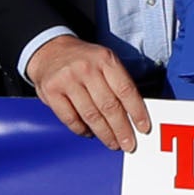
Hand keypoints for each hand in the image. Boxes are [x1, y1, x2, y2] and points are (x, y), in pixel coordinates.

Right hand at [29, 34, 148, 151]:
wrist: (50, 49)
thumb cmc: (83, 60)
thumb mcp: (104, 61)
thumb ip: (117, 83)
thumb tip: (133, 114)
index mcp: (105, 59)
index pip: (125, 90)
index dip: (137, 112)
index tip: (143, 128)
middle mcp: (86, 68)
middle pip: (109, 106)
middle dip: (122, 130)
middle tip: (129, 145)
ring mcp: (67, 79)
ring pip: (91, 115)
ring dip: (104, 134)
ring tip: (112, 143)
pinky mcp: (51, 91)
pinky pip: (70, 118)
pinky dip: (82, 130)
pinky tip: (90, 133)